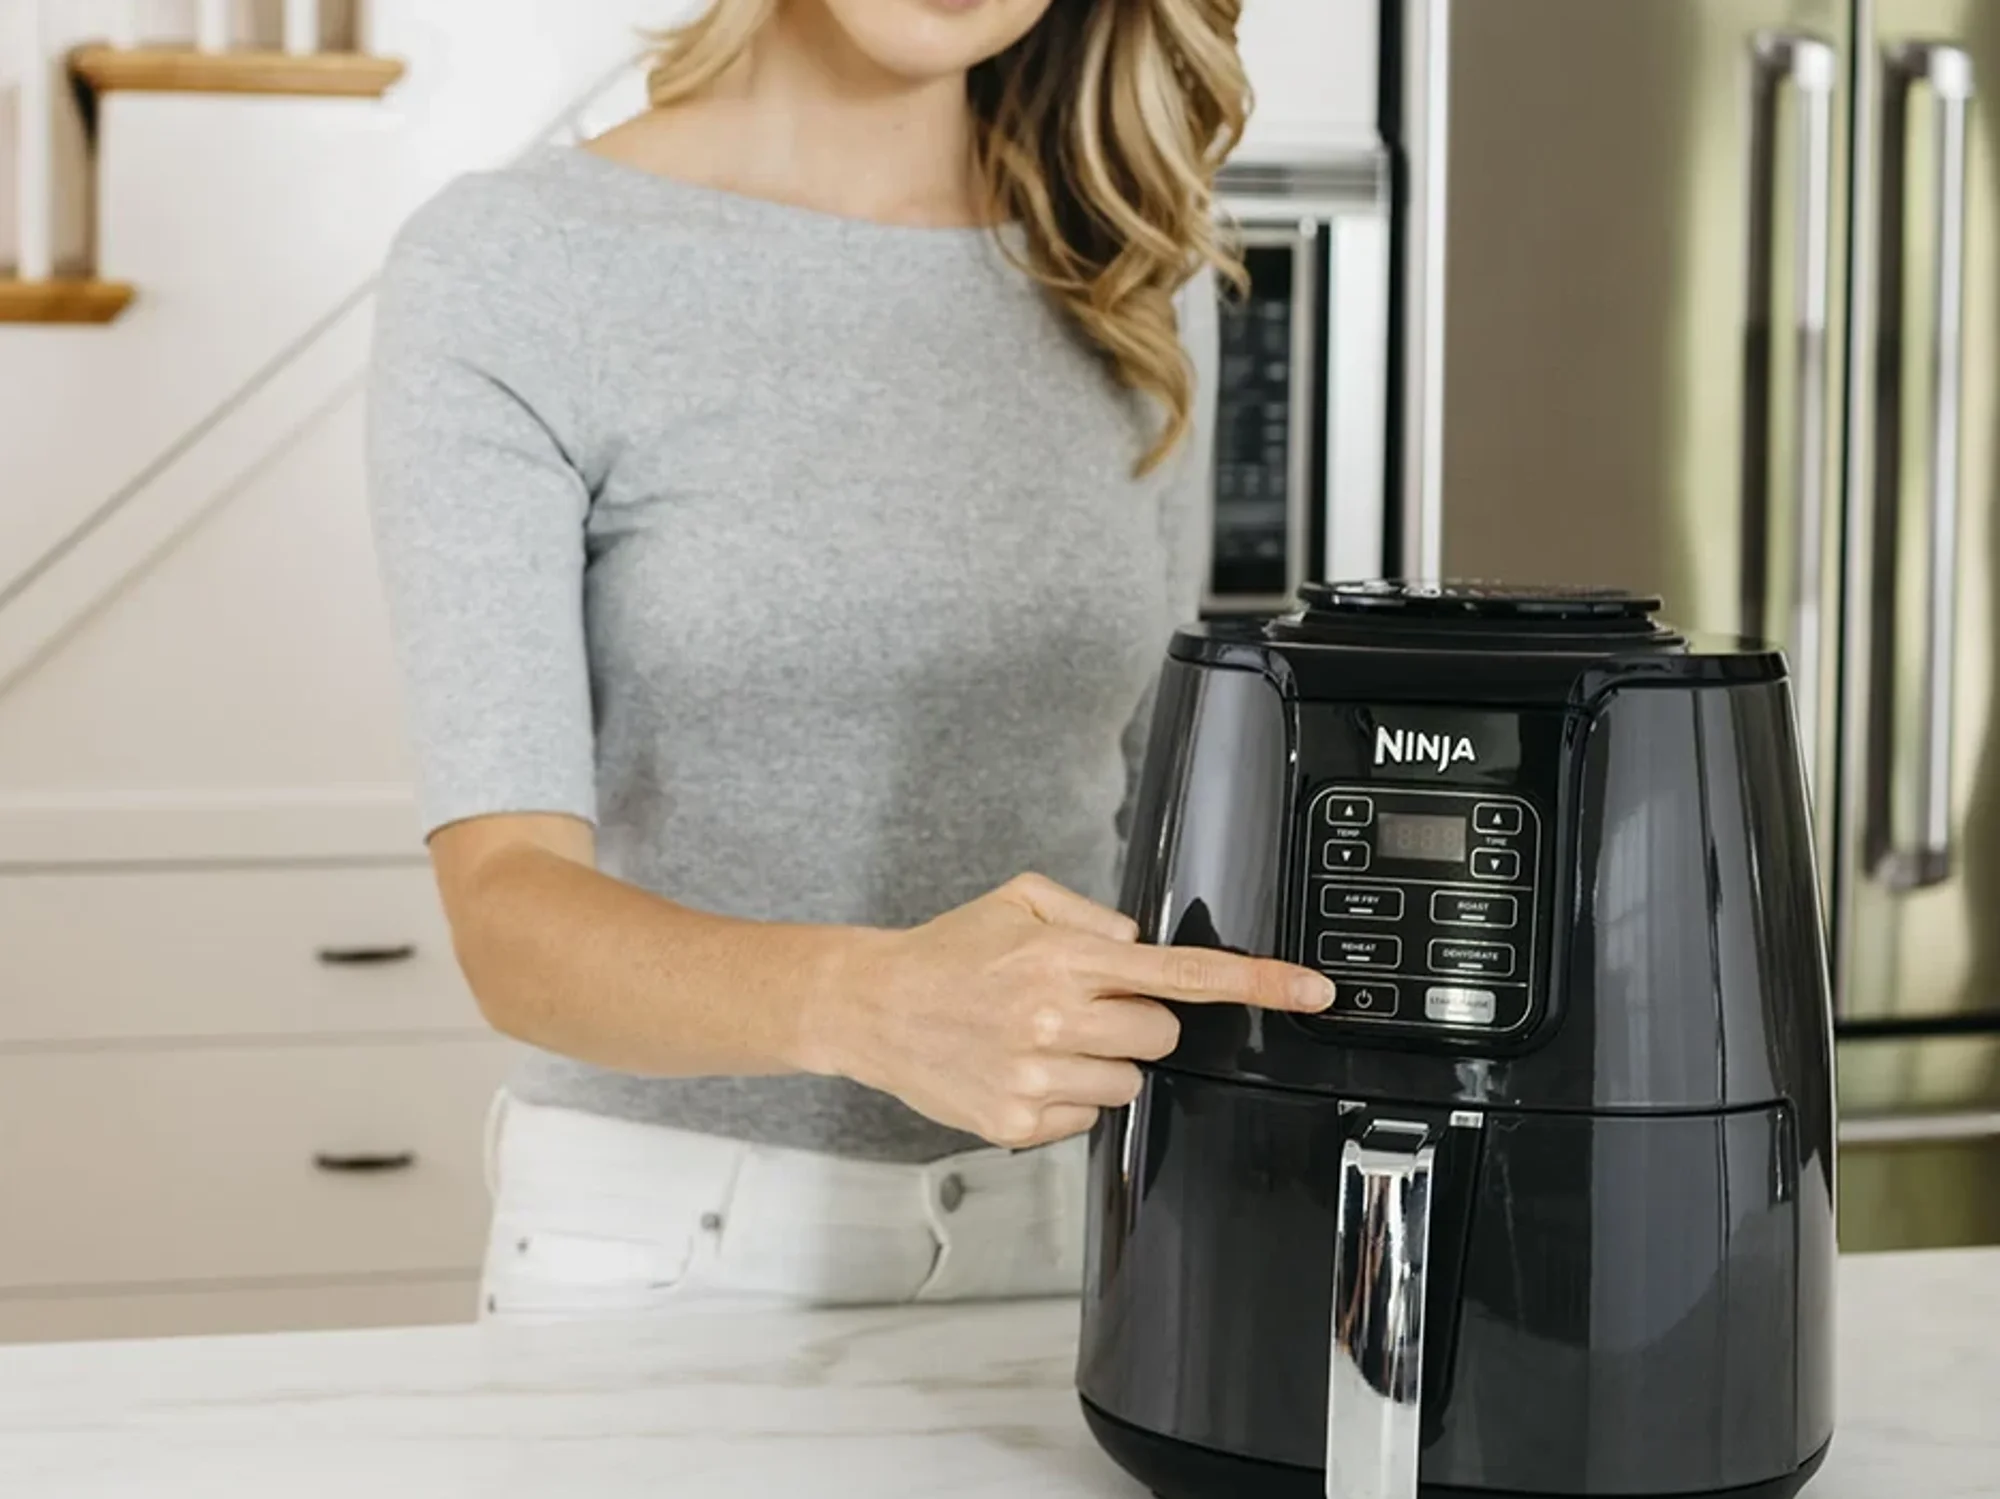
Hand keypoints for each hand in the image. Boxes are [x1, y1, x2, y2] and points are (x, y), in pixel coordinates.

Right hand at [809, 873, 1334, 1148]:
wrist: (873, 1005)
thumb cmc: (948, 953)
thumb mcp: (1021, 899)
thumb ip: (1093, 916)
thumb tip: (1139, 948)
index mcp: (1066, 958)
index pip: (1183, 974)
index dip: (1258, 984)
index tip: (1311, 991)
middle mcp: (1057, 1017)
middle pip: (1162, 1035)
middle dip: (1137, 1021)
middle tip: (1082, 1008)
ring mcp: (1039, 1074)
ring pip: (1130, 1081)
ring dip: (1102, 1061)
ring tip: (1044, 1039)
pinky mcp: (1020, 1120)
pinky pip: (1088, 1115)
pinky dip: (1067, 1096)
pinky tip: (1024, 1068)